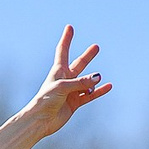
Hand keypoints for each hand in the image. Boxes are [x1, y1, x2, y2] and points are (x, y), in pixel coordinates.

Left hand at [19, 25, 110, 139]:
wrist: (40, 120)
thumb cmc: (46, 100)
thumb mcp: (63, 87)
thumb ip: (81, 82)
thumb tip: (99, 77)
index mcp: (58, 71)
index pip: (63, 50)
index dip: (67, 39)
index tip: (69, 27)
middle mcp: (65, 80)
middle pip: (79, 64)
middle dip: (87, 56)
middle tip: (96, 47)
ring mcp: (71, 91)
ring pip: (86, 81)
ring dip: (93, 79)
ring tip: (99, 76)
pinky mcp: (75, 103)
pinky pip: (90, 95)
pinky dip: (99, 91)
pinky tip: (108, 86)